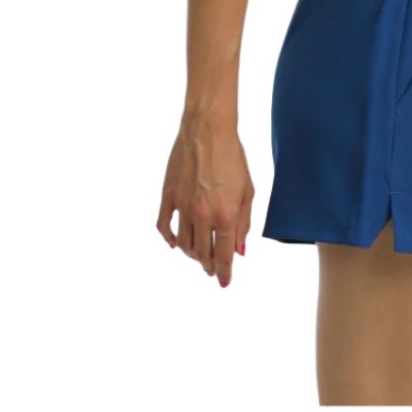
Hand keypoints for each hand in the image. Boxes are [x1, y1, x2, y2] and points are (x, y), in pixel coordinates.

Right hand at [156, 112, 254, 286]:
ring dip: (191, 254)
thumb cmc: (232, 156)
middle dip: (209, 265)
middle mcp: (203, 214)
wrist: (208, 130)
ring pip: (183, 244)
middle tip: (213, 268)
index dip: (224, 272)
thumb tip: (240, 250)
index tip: (224, 282)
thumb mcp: (248, 190)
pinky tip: (174, 243)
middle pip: (202, 254)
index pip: (225, 255)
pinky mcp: (168, 196)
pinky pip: (163, 226)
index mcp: (226, 214)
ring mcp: (183, 206)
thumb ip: (243, 223)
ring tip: (198, 254)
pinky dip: (168, 239)